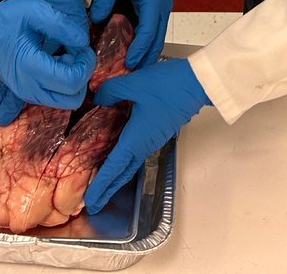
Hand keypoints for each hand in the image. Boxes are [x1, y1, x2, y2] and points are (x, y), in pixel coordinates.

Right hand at [0, 0, 95, 114]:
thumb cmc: (10, 19)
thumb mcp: (36, 11)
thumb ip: (62, 25)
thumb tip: (83, 42)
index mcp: (31, 66)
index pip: (72, 81)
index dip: (85, 65)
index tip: (82, 48)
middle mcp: (29, 87)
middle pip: (72, 99)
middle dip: (82, 77)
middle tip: (76, 55)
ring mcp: (27, 93)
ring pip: (65, 102)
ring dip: (72, 82)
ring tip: (64, 58)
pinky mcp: (27, 93)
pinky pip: (53, 98)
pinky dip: (62, 86)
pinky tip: (56, 64)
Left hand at [82, 58, 208, 214]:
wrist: (196, 84)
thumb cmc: (168, 87)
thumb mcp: (134, 84)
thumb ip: (111, 91)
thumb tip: (98, 97)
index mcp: (135, 139)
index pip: (113, 167)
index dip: (100, 185)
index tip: (90, 201)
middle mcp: (143, 145)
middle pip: (122, 173)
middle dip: (107, 189)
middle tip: (93, 203)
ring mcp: (152, 140)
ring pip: (130, 164)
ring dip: (116, 177)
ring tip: (103, 185)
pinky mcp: (157, 132)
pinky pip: (136, 153)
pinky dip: (124, 163)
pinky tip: (119, 156)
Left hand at [88, 0, 172, 68]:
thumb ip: (104, 1)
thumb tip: (97, 22)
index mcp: (153, 0)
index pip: (148, 32)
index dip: (138, 50)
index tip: (129, 64)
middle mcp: (161, 7)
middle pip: (157, 40)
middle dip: (145, 59)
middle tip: (131, 76)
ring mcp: (161, 9)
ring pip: (156, 38)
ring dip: (146, 53)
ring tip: (132, 70)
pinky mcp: (156, 10)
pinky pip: (152, 32)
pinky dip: (144, 44)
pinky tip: (133, 54)